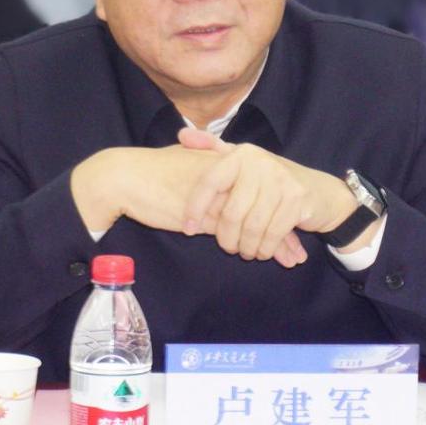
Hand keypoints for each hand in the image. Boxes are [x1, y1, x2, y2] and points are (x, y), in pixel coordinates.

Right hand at [70, 137, 321, 267]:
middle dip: (284, 228)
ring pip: (257, 221)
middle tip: (298, 251)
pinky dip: (258, 246)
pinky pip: (238, 234)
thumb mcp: (185, 164)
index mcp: (224, 165)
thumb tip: (217, 180)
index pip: (261, 189)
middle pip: (266, 205)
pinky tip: (271, 258)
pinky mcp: (206, 216)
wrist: (127, 178)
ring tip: (293, 259)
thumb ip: (206, 169)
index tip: (295, 222)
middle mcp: (227, 181)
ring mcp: (219, 198)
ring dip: (276, 242)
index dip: (278, 208)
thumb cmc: (152, 172)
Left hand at [178, 129, 360, 261]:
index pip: (210, 182)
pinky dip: (265, 249)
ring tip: (246, 251)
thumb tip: (181, 135)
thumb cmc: (273, 183)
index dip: (195, 208)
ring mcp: (280, 180)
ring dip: (247, 247)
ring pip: (251, 227)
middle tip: (229, 247)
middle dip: (227, 238)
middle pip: (231, 213)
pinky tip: (263, 251)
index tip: (187, 229)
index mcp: (242, 153)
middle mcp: (260, 162)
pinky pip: (271, 234)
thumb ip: (213, 148)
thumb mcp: (244, 163)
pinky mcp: (297, 199)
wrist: (322, 194)